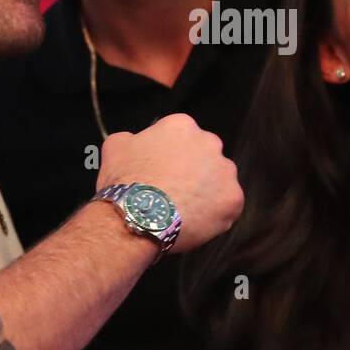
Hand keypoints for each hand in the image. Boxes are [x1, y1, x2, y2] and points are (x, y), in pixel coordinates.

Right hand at [96, 113, 243, 251]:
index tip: (163, 173)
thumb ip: (131, 139)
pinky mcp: (233, 198)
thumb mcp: (116, 148)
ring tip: (184, 210)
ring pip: (218, 182)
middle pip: (204, 157)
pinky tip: (195, 222)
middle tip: (174, 192)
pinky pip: (227, 207)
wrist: (137, 217)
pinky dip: (215, 215)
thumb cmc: (125, 183)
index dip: (171, 158)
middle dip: (193, 172)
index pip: (182, 139)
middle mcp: (209, 143)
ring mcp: (225, 171)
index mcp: (182, 126)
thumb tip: (134, 141)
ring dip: (206, 193)